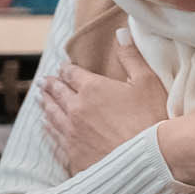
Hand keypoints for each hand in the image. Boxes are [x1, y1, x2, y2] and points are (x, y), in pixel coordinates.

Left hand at [35, 38, 169, 175]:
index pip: (72, 74)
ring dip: (46, 104)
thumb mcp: (147, 82)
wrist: (150, 161)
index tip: (63, 68)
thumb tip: (120, 32)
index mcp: (92, 88)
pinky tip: (47, 126)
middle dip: (50, 85)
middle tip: (43, 82)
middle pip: (57, 93)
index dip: (67, 69)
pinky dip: (48, 128)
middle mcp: (76, 109)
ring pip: (52, 114)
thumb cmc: (152, 120)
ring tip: (41, 100)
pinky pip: (54, 137)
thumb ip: (131, 56)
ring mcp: (72, 133)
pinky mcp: (73, 155)